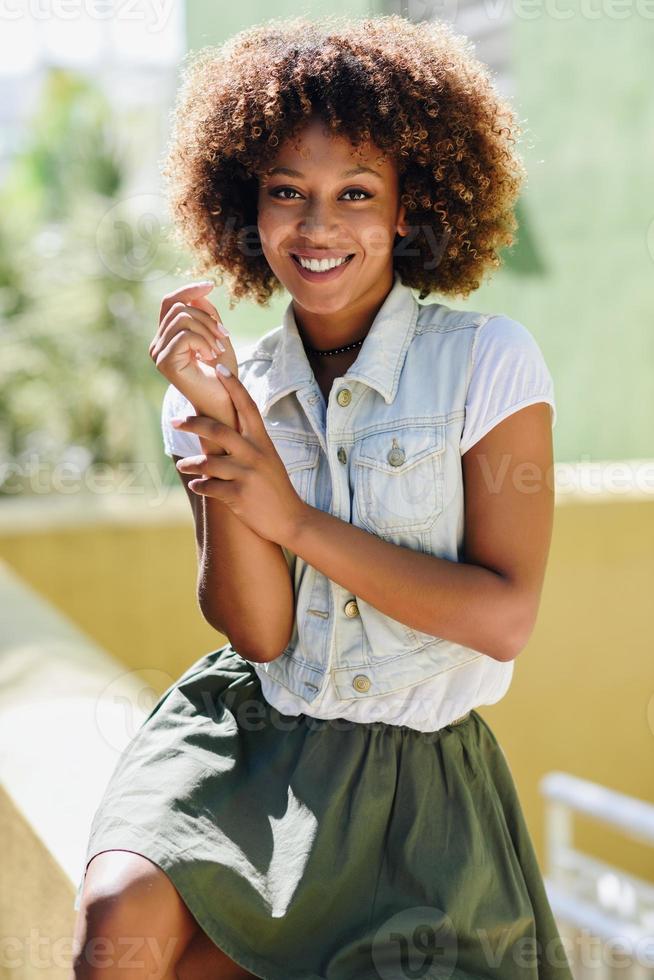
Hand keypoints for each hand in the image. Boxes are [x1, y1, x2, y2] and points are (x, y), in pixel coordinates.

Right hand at [148, 280, 237, 423]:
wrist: (225, 402)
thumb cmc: (223, 374)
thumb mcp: (217, 336)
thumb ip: (207, 315)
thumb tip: (198, 294)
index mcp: (167, 337)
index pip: (170, 302)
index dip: (189, 290)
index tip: (211, 285)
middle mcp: (157, 344)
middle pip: (178, 307)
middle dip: (207, 318)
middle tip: (224, 337)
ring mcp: (158, 354)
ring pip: (182, 319)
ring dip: (208, 331)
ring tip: (218, 349)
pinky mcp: (164, 362)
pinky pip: (185, 335)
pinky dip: (204, 341)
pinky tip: (210, 357)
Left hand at [171, 365, 308, 546]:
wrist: (292, 520)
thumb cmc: (275, 487)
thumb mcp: (268, 458)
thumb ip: (249, 442)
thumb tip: (225, 426)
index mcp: (262, 441)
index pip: (247, 406)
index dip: (233, 386)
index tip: (218, 369)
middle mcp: (254, 454)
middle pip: (218, 430)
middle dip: (192, 423)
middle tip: (176, 421)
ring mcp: (246, 475)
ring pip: (207, 462)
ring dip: (189, 463)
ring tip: (182, 465)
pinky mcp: (238, 496)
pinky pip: (209, 487)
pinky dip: (200, 486)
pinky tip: (196, 486)